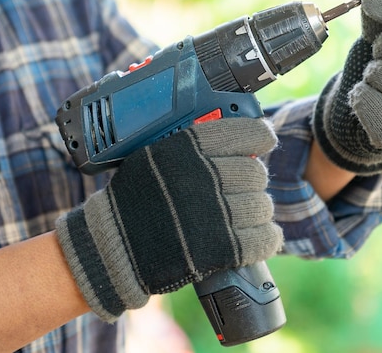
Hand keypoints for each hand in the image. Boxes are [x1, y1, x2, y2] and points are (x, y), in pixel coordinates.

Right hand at [56, 117, 281, 321]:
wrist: (114, 246)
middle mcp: (205, 177)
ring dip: (259, 210)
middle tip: (243, 186)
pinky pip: (263, 239)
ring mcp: (215, 213)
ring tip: (246, 214)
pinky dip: (267, 238)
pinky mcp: (221, 248)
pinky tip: (262, 235)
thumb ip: (192, 144)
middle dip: (253, 180)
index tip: (265, 139)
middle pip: (255, 173)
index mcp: (189, 148)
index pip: (244, 133)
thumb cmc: (135, 199)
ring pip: (262, 206)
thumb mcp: (156, 155)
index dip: (260, 135)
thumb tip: (235, 140)